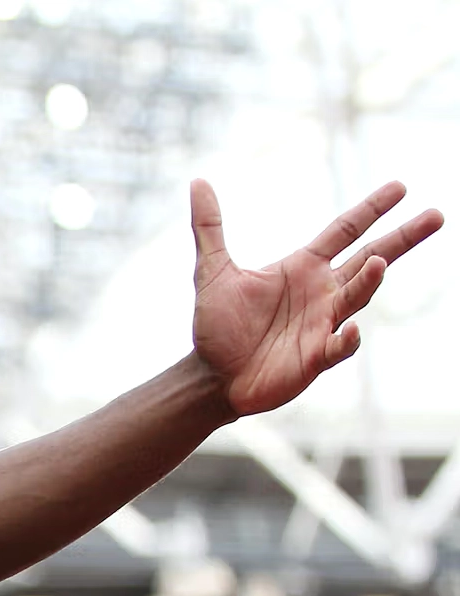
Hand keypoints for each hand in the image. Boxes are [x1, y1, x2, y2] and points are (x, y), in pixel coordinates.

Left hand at [190, 178, 441, 415]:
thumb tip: (198, 182)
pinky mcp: (315, 358)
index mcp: (303, 267)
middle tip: (436, 216)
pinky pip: (338, 346)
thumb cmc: (217, 325)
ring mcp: (323, 324)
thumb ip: (209, 227)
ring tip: (376, 264)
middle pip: (371, 258)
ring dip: (368, 282)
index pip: (345, 230)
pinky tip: (348, 329)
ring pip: (357, 297)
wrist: (211, 375)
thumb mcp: (211, 271)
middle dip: (402, 238)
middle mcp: (322, 292)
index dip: (372, 209)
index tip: (401, 187)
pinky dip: (346, 339)